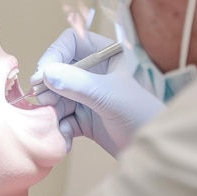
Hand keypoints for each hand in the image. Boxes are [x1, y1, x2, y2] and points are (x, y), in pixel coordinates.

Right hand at [31, 28, 163, 156]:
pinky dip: (60, 128)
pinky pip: (63, 119)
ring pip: (58, 97)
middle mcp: (95, 73)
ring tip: (53, 123)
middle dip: (49, 87)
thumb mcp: (109, 96)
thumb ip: (78, 84)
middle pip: (59, 71)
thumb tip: (46, 73)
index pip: (72, 42)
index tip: (42, 74)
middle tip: (43, 101)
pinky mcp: (85, 120)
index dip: (54, 54)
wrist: (154, 153)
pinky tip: (64, 138)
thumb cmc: (142, 117)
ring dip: (52, 110)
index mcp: (106, 56)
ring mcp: (89, 97)